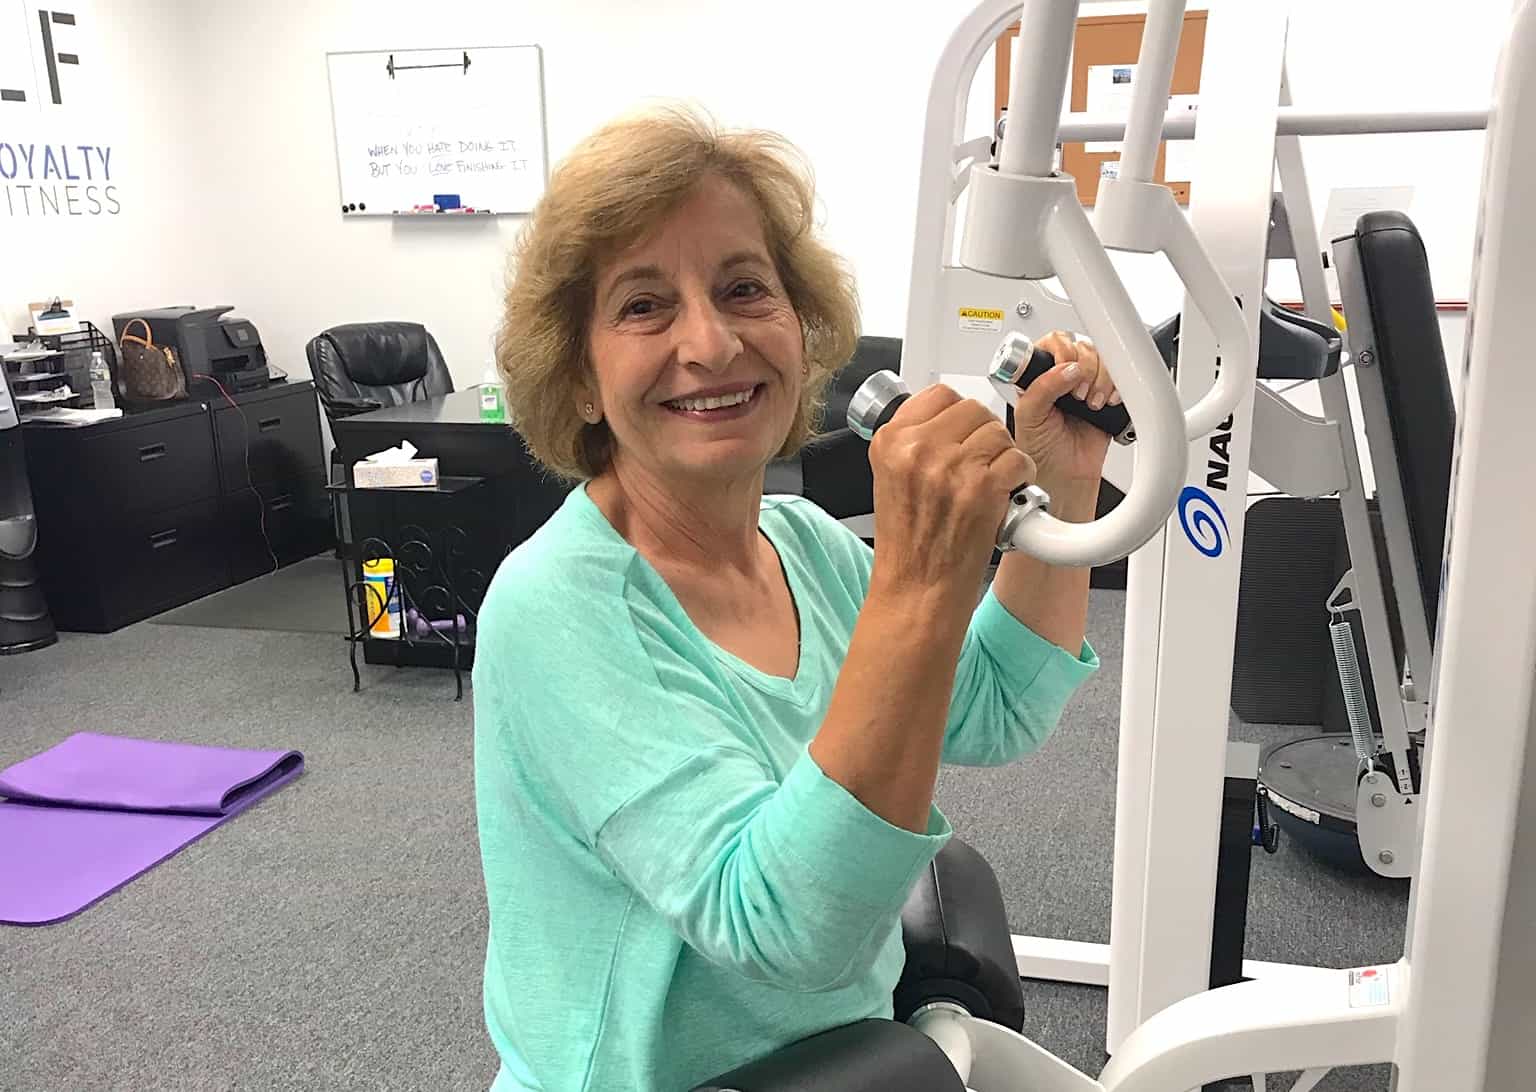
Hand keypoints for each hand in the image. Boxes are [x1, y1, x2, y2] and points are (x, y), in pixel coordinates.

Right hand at [867, 384, 1036, 598]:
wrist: (918, 588)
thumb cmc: (909, 543)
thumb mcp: (891, 479)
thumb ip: (913, 442)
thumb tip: (948, 416)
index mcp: (891, 441)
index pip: (939, 394)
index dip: (959, 414)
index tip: (961, 434)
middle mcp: (918, 449)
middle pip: (973, 409)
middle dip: (984, 434)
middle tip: (979, 463)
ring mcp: (950, 467)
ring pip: (999, 432)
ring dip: (1004, 455)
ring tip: (992, 481)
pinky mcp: (982, 487)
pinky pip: (1019, 459)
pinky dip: (1021, 476)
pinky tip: (1005, 494)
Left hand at [1010, 330, 1117, 486]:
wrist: (1065, 477)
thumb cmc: (1040, 450)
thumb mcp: (1028, 417)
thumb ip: (1042, 389)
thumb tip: (1067, 368)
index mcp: (1037, 375)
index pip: (1052, 343)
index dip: (1062, 352)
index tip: (1064, 373)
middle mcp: (1061, 376)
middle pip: (1082, 347)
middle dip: (1085, 369)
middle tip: (1077, 395)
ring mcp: (1086, 383)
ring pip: (1104, 358)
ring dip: (1101, 379)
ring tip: (1090, 404)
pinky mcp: (1106, 394)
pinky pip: (1120, 375)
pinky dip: (1117, 386)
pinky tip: (1106, 403)